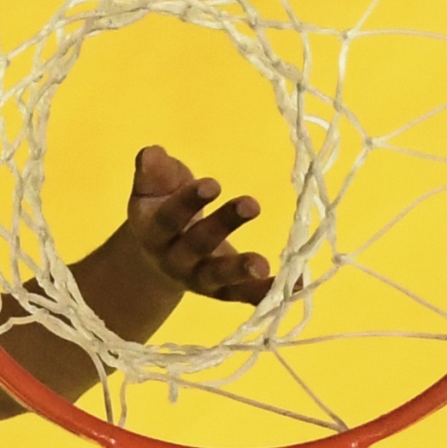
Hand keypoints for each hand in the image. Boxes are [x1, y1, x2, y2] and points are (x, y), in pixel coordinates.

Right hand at [117, 146, 271, 304]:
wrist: (155, 260)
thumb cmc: (159, 210)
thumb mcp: (151, 189)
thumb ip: (152, 172)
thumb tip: (152, 153)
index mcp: (154, 232)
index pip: (170, 218)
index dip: (189, 202)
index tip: (213, 184)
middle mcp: (174, 260)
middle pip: (197, 245)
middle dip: (222, 226)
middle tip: (251, 204)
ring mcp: (199, 279)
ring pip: (218, 277)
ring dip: (240, 270)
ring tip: (263, 264)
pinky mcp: (223, 291)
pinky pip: (244, 295)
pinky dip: (267, 292)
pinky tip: (295, 286)